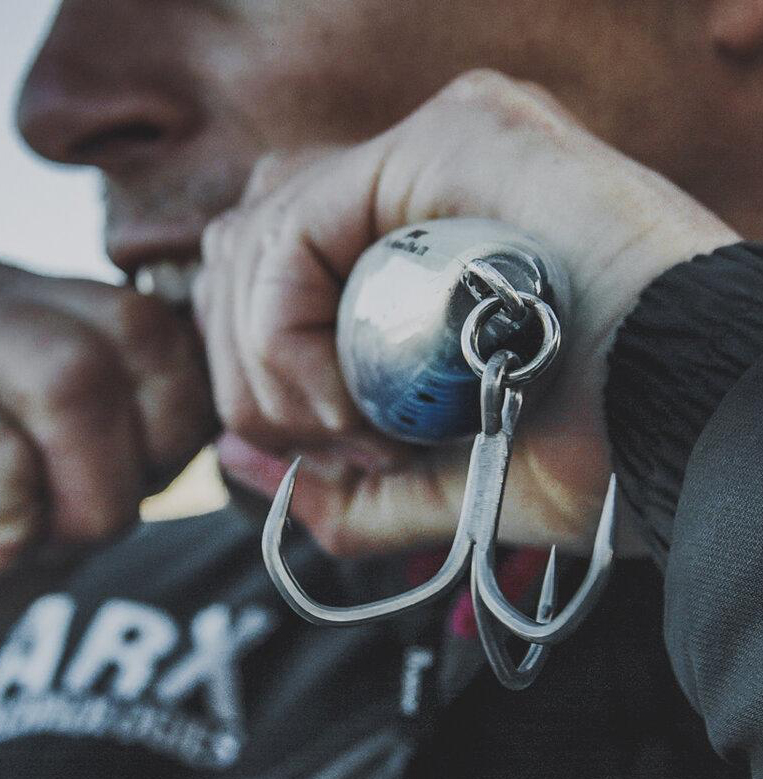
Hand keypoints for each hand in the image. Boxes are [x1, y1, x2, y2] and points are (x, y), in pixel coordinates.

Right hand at [0, 263, 212, 697]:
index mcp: (7, 297)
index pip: (156, 324)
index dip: (170, 432)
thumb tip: (223, 397)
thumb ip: (141, 428)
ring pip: (69, 389)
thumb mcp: (77, 486)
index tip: (105, 495)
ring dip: (60, 509)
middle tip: (49, 532)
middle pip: (122, 346)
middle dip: (119, 478)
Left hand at [194, 70, 737, 557]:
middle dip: (247, 371)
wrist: (692, 436)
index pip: (264, 268)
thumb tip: (237, 459)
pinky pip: (297, 225)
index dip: (252, 368)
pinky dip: (286, 328)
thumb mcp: (438, 488)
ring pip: (256, 235)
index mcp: (413, 245)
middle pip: (246, 245)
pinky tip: (342, 397)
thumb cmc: (595, 459)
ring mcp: (434, 152)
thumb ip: (336, 485)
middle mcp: (416, 184)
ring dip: (268, 362)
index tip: (319, 451)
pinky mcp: (457, 140)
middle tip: (327, 445)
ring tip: (351, 429)